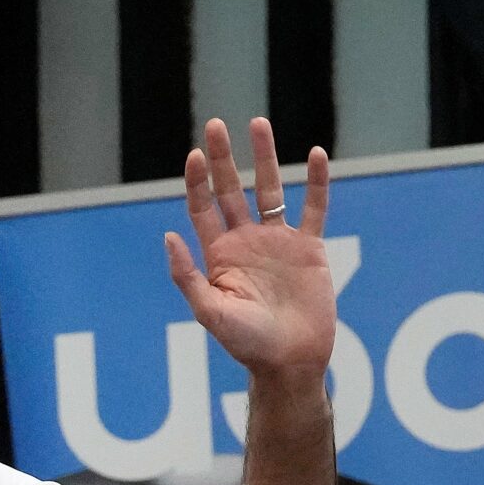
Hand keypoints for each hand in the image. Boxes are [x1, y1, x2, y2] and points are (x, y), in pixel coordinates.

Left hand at [165, 117, 334, 378]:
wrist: (289, 361)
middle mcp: (246, 242)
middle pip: (231, 190)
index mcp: (219, 255)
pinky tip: (315, 155)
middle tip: (215, 125)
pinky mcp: (310, 249)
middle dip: (223, 158)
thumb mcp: (209, 312)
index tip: (195, 156)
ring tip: (258, 123)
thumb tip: (168, 235)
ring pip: (271, 190)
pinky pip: (313, 209)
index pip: (203, 208)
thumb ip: (187, 276)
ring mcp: (278, 242)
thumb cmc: (246, 343)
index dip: (197, 182)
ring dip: (265, 158)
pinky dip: (316, 183)